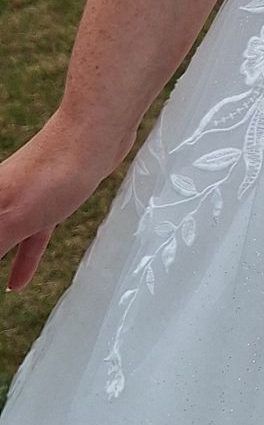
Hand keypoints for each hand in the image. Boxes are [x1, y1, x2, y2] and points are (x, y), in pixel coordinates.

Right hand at [1, 111, 128, 293]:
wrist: (94, 135)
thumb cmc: (52, 174)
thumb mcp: (15, 220)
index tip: (5, 277)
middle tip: (0, 290)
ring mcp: (22, 197)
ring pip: (5, 238)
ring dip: (0, 261)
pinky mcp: (47, 198)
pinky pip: (29, 235)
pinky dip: (22, 259)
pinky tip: (16, 284)